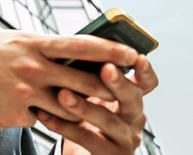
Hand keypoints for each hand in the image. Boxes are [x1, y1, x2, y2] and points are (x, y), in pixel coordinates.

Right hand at [0, 30, 138, 128]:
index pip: (80, 46)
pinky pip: (40, 120)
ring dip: (79, 109)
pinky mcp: (14, 115)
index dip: (111, 51)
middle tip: (121, 91)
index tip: (131, 55)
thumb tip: (56, 49)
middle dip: (107, 88)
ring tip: (87, 109)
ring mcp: (24, 93)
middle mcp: (31, 67)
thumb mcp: (3, 40)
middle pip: (84, 81)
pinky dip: (41, 117)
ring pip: (69, 105)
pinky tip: (31, 111)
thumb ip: (32, 45)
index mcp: (30, 43)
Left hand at [37, 55, 158, 154]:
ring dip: (85, 107)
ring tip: (63, 95)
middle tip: (106, 69)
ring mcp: (124, 139)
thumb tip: (70, 49)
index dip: (145, 71)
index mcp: (130, 98)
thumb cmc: (83, 115)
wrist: (81, 153)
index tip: (138, 57)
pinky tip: (46, 115)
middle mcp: (133, 118)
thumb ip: (88, 76)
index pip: (146, 83)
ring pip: (109, 122)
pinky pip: (88, 140)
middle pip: (133, 99)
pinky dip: (64, 126)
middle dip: (119, 83)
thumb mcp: (90, 94)